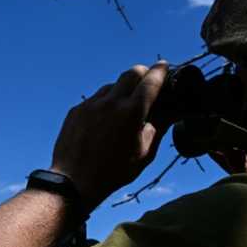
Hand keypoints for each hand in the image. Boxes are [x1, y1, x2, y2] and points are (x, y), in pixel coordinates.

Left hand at [50, 61, 168, 209]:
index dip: (160, 71)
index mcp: (132, 112)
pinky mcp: (76, 110)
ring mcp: (91, 104)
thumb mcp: (144, 153)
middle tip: (147, 80)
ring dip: (122, 88)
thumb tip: (171, 112)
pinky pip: (95, 99)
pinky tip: (106, 117)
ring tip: (125, 104)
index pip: (151, 81)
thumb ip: (158, 128)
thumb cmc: (114, 171)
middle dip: (142, 73)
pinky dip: (105, 102)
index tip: (165, 66)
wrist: (74, 181)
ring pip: (111, 85)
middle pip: (130, 73)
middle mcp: (111, 102)